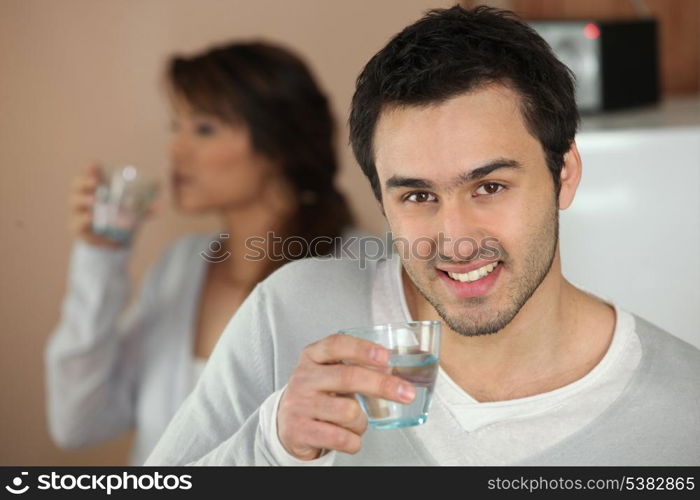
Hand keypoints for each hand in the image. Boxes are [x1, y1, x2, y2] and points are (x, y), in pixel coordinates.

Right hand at [68, 163, 158, 247]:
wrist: (111, 241)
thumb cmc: (119, 219)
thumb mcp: (132, 211)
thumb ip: (144, 208)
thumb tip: (161, 206)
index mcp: (96, 187)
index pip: (89, 173)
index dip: (90, 168)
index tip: (95, 166)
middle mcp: (83, 197)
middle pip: (77, 185)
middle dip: (85, 182)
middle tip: (96, 183)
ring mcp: (78, 212)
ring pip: (75, 202)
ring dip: (84, 200)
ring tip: (95, 202)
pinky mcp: (78, 228)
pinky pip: (77, 222)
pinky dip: (84, 219)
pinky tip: (91, 218)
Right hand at [277, 333, 415, 460]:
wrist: (286, 422)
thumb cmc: (318, 393)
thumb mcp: (329, 371)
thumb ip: (355, 366)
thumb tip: (394, 371)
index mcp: (313, 356)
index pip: (337, 345)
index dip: (362, 349)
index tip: (386, 356)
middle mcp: (304, 377)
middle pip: (348, 377)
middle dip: (382, 386)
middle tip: (406, 393)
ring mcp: (299, 404)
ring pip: (349, 412)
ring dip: (362, 422)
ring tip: (354, 422)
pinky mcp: (299, 430)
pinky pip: (341, 438)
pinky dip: (353, 441)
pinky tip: (348, 437)